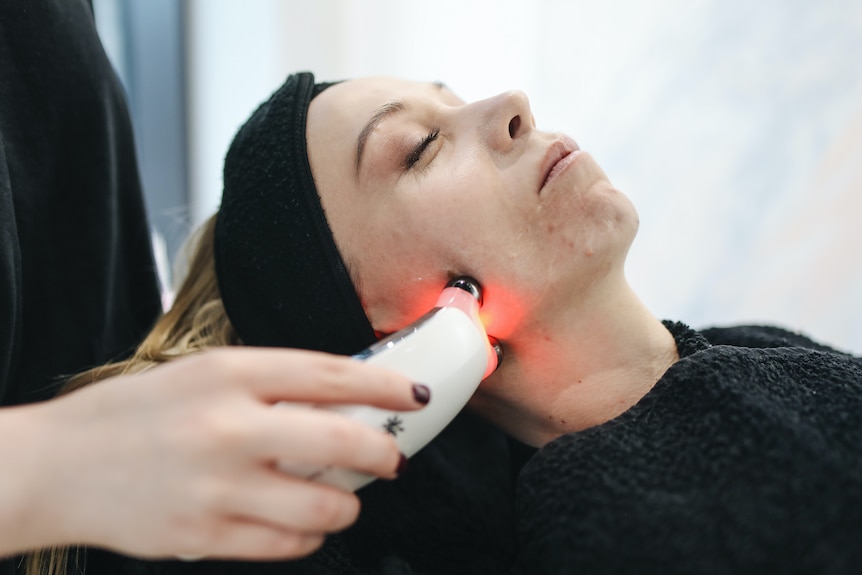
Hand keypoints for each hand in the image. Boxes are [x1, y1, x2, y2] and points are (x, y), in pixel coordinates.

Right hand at [1, 348, 426, 558]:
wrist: (57, 467)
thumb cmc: (133, 413)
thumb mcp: (200, 374)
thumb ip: (270, 383)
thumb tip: (343, 397)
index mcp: (228, 373)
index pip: (330, 374)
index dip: (384, 384)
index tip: (411, 393)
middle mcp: (227, 428)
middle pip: (342, 440)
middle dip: (384, 451)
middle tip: (392, 455)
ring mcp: (217, 488)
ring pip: (325, 506)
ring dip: (348, 503)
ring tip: (340, 495)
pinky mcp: (205, 537)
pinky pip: (288, 545)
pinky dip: (309, 535)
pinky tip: (299, 522)